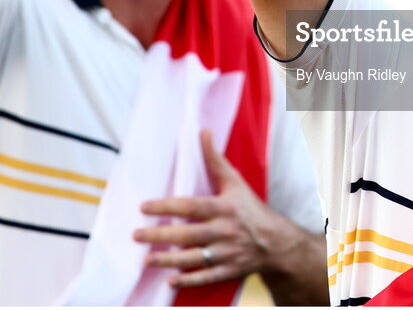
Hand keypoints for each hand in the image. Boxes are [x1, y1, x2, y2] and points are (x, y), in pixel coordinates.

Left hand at [133, 130, 283, 288]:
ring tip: (147, 259)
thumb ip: (216, 160)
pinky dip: (189, 280)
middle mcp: (224, 231)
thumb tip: (203, 132)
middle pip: (188, 234)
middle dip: (160, 235)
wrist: (276, 242)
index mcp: (224, 208)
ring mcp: (226, 253)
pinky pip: (206, 277)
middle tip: (136, 235)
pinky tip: (170, 280)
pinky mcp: (228, 271)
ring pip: (193, 258)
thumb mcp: (235, 181)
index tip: (144, 206)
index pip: (191, 206)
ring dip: (168, 260)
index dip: (167, 206)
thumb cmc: (250, 208)